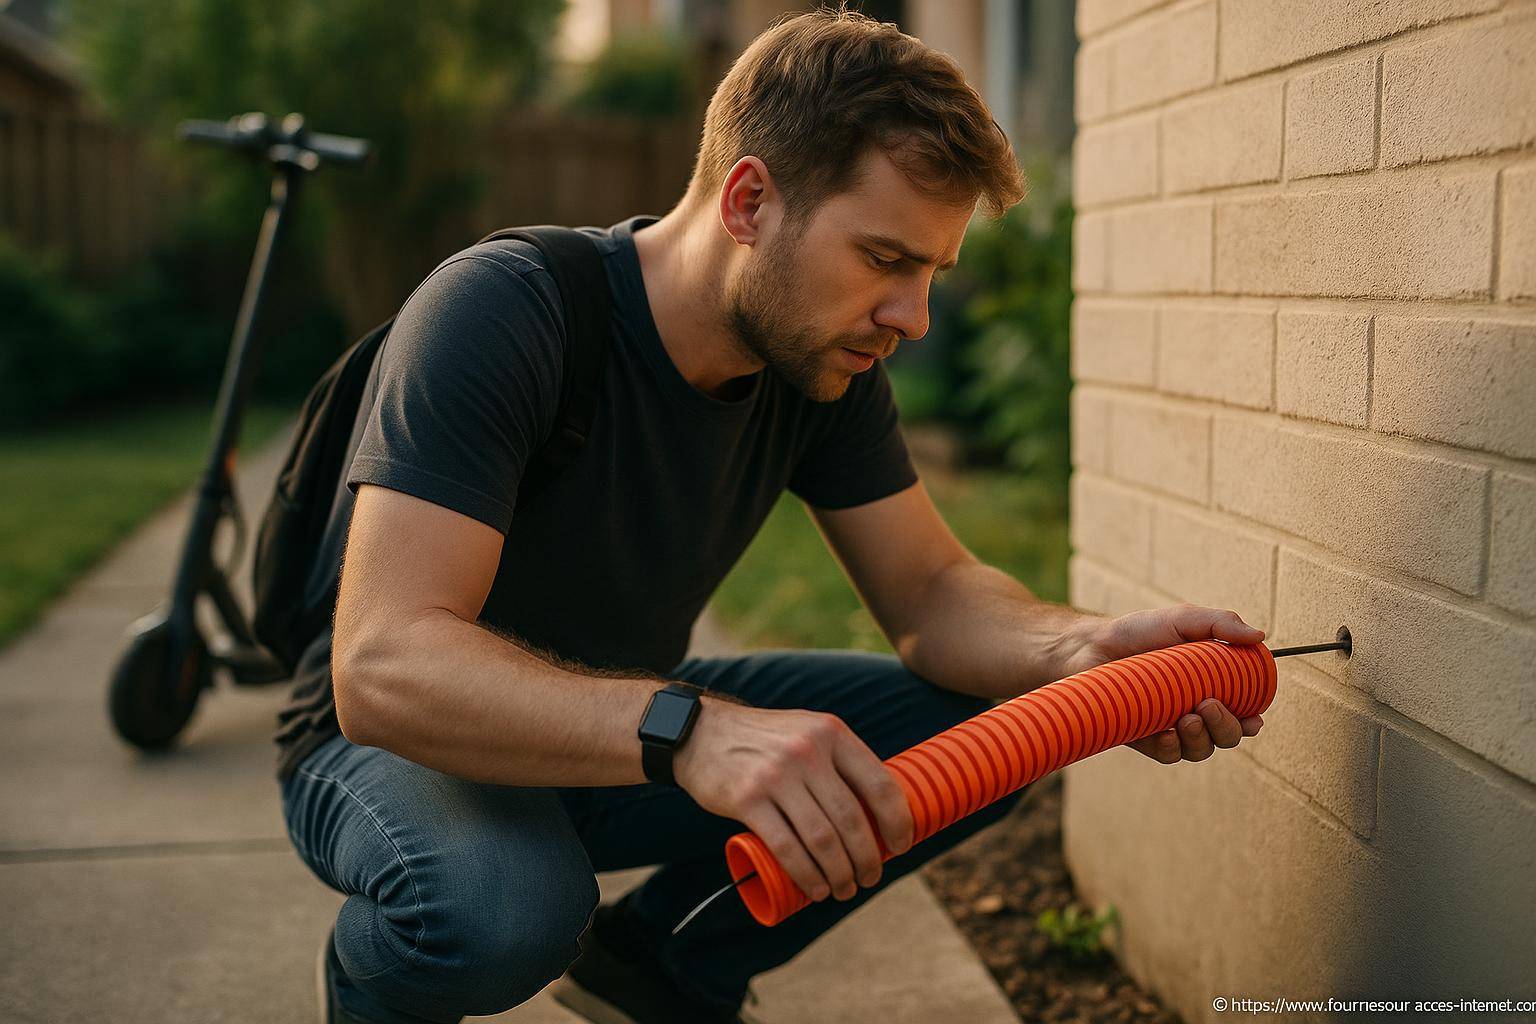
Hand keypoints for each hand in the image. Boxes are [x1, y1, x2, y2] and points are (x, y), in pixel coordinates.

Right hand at [672, 698, 913, 903]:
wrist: (700, 732)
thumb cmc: (764, 741)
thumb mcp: (807, 731)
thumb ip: (838, 759)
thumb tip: (878, 807)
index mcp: (831, 733)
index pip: (879, 783)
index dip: (897, 822)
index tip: (900, 847)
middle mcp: (807, 751)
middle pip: (851, 819)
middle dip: (867, 858)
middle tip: (870, 878)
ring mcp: (776, 775)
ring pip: (823, 839)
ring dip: (840, 874)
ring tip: (844, 889)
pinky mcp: (747, 799)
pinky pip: (787, 848)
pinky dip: (808, 876)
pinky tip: (816, 889)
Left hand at [1058, 604, 1266, 763]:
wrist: (1092, 646)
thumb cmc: (1139, 632)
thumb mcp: (1182, 620)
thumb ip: (1220, 624)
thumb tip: (1260, 637)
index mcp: (1211, 686)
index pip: (1242, 712)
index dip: (1251, 720)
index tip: (1252, 719)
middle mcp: (1195, 709)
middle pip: (1226, 736)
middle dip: (1226, 728)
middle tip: (1208, 705)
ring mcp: (1170, 726)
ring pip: (1200, 750)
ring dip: (1202, 739)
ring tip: (1186, 718)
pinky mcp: (1145, 738)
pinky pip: (1169, 754)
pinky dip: (1172, 747)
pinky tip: (1165, 733)